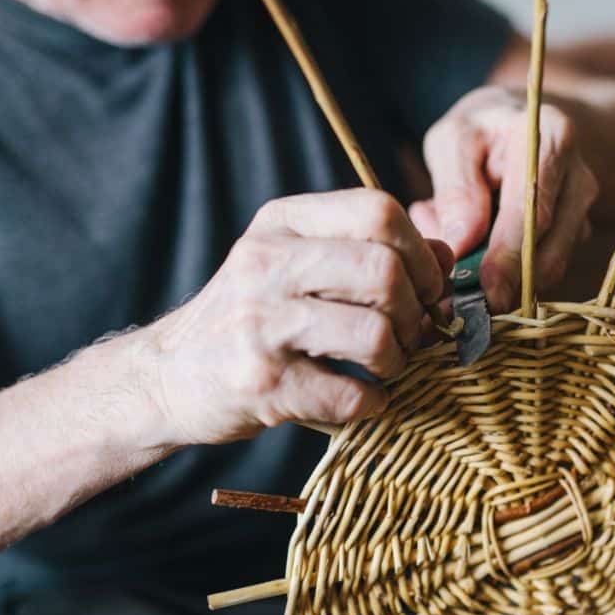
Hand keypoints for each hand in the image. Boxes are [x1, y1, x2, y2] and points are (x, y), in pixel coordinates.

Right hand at [142, 189, 452, 443]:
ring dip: (397, 361)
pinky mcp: (261, 383)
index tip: (427, 288)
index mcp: (283, 223)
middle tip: (411, 335)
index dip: (422, 254)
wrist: (167, 378)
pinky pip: (352, 395)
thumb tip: (446, 258)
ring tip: (383, 369)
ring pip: (375, 333)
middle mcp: (267, 262)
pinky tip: (360, 400)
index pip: (379, 210)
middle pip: (385, 270)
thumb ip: (370, 252)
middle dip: (416, 312)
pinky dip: (372, 404)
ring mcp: (260, 323)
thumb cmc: (252, 320)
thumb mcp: (299, 266)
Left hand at [409, 85, 598, 311]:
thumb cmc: (481, 130)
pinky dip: (511, 275)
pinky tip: (478, 255)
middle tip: (463, 309)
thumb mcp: (455, 140)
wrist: (523, 122)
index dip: (509, 259)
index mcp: (551, 140)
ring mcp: (584, 211)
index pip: (533, 213)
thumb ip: (454, 188)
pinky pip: (545, 268)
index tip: (485, 293)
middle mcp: (580, 178)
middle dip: (508, 286)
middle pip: (550, 250)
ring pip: (550, 267)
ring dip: (505, 282)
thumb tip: (460, 245)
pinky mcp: (578, 234)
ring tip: (457, 266)